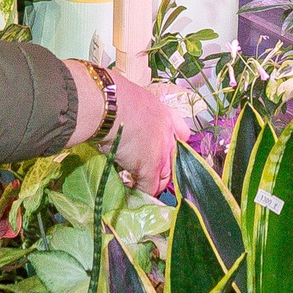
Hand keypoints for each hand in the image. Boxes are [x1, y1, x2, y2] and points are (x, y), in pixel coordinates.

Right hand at [66, 61, 190, 194]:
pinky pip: (148, 187)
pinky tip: (133, 196)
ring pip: (164, 176)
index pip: (182, 134)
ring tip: (142, 189)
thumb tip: (116, 112)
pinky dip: (142, 194)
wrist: (109, 104)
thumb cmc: (113, 96)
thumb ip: (132, 110)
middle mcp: (167, 135)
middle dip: (164, 169)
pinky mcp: (148, 168)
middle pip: (174, 159)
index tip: (164, 150)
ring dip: (154, 184)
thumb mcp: (130, 98)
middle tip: (150, 174)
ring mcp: (160, 153)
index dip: (174, 144)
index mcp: (164, 115)